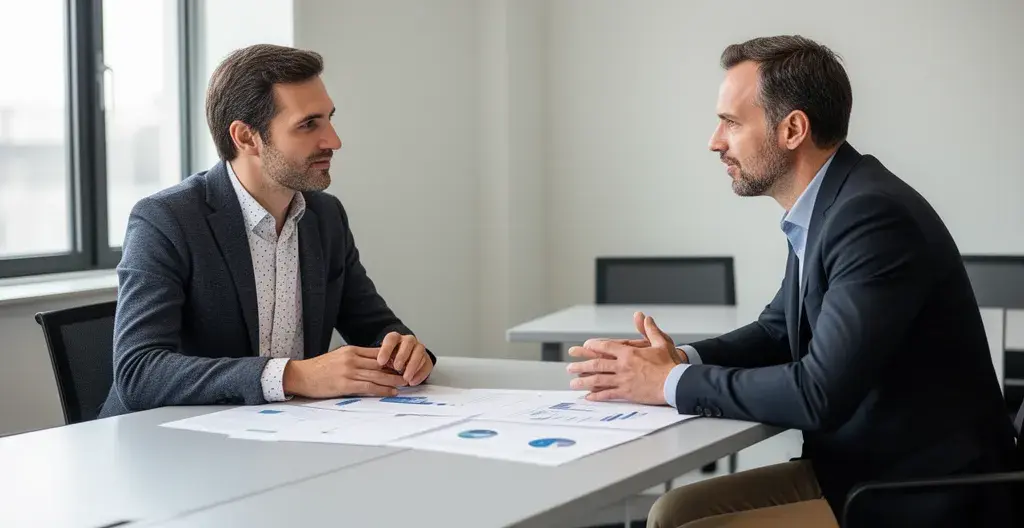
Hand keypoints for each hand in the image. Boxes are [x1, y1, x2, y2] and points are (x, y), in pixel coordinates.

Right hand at [283, 346, 407, 398]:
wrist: (299, 376)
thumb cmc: (317, 369)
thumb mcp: (337, 357)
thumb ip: (354, 359)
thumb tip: (371, 364)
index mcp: (351, 350)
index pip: (377, 353)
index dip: (393, 358)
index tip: (404, 363)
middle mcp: (352, 359)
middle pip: (381, 363)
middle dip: (398, 368)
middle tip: (411, 373)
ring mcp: (349, 371)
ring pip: (378, 375)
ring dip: (394, 380)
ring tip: (406, 383)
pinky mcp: (345, 384)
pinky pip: (368, 387)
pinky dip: (382, 389)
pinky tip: (391, 392)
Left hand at [376, 332, 432, 385]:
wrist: (403, 360)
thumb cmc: (390, 359)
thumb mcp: (382, 358)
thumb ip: (378, 361)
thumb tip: (369, 370)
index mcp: (395, 338)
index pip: (391, 339)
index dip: (386, 349)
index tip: (380, 362)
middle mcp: (408, 340)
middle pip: (408, 343)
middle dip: (402, 356)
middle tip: (397, 367)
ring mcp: (419, 348)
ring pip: (419, 352)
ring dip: (413, 366)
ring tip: (406, 378)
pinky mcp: (426, 358)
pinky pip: (426, 364)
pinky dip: (420, 374)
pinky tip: (413, 382)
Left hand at [565, 313, 677, 403]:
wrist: (676, 383)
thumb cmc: (670, 364)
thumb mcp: (661, 343)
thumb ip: (650, 330)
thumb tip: (645, 317)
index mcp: (629, 353)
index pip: (605, 347)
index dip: (592, 346)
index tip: (583, 347)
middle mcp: (623, 366)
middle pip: (597, 363)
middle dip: (581, 365)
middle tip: (570, 367)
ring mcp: (623, 380)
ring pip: (598, 380)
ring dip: (584, 381)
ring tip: (573, 383)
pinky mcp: (627, 393)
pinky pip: (608, 394)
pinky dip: (597, 396)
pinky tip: (588, 397)